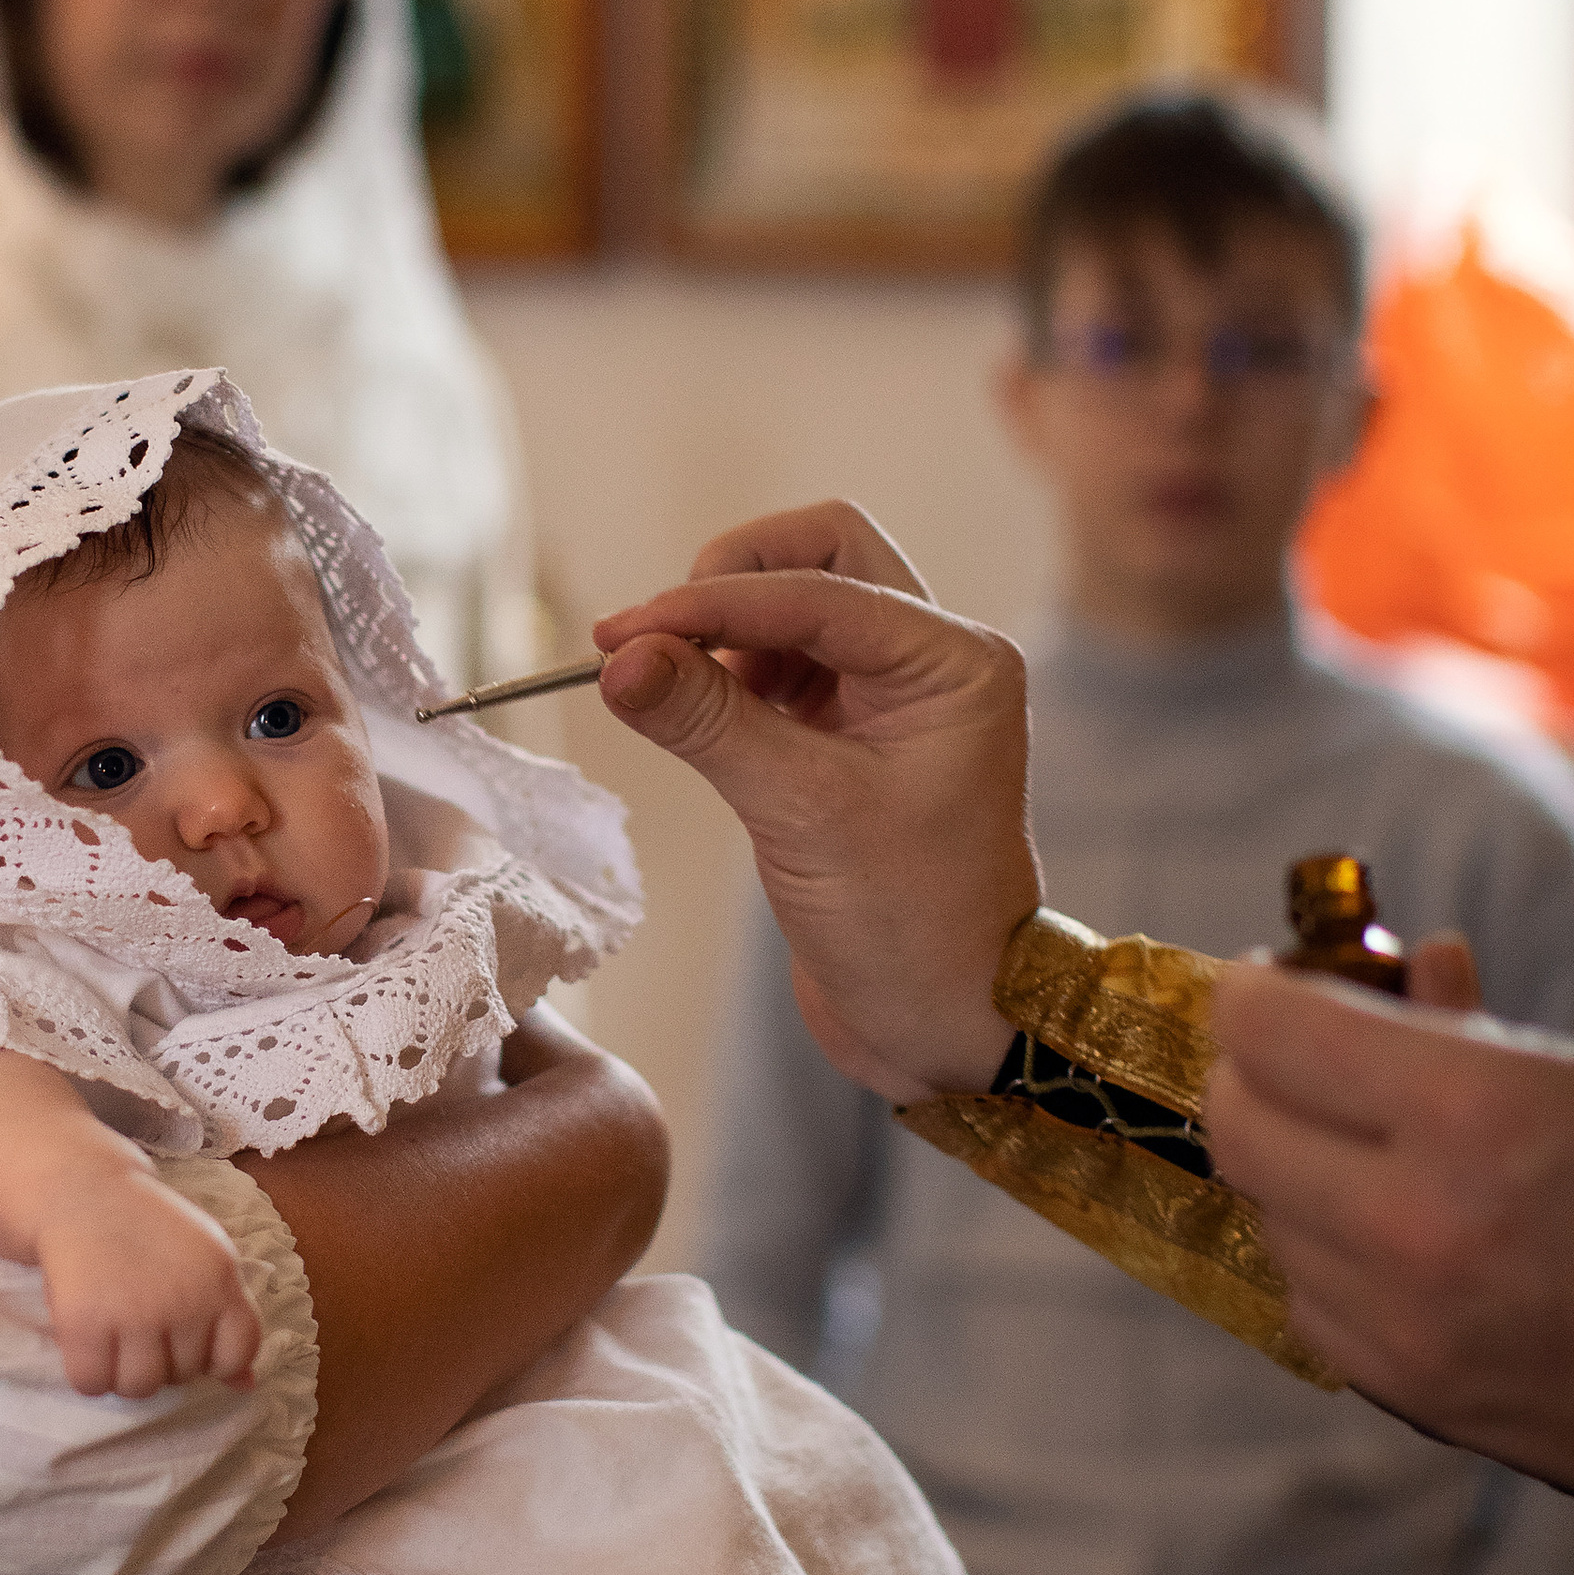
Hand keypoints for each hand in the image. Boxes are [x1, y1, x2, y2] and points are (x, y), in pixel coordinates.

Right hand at [37, 1166, 263, 1399]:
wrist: (83, 1191)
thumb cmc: (147, 1227)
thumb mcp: (203, 1257)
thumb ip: (227, 1315)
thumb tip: (245, 1386)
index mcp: (219, 1279)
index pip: (238, 1353)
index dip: (214, 1359)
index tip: (188, 1342)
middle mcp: (184, 1300)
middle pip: (184, 1376)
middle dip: (163, 1361)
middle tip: (141, 1326)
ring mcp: (134, 1313)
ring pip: (139, 1387)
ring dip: (124, 1374)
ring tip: (115, 1340)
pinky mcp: (85, 1323)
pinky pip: (92, 1383)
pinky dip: (88, 1375)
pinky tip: (87, 1346)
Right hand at [592, 503, 1039, 1097]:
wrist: (942, 1021)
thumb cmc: (905, 925)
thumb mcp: (800, 814)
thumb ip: (708, 721)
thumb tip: (619, 656)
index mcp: (954, 663)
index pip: (817, 589)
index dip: (712, 604)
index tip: (622, 635)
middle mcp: (933, 662)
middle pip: (820, 554)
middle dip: (733, 581)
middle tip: (658, 638)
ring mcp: (892, 697)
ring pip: (798, 604)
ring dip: (727, 628)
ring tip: (669, 688)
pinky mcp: (850, 736)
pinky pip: (781, 665)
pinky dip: (729, 672)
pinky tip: (693, 714)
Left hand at [1205, 959, 1573, 1490]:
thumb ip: (1475, 1019)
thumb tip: (1411, 962)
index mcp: (1474, 1113)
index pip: (1272, 1029)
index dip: (1256, 991)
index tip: (1267, 982)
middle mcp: (1417, 1223)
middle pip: (1238, 1122)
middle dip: (1252, 1072)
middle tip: (1291, 1050)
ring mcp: (1404, 1321)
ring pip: (1267, 1211)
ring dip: (1291, 1164)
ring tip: (1362, 1142)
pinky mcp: (1409, 1391)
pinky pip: (1308, 1296)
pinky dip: (1327, 1251)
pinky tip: (1390, 1229)